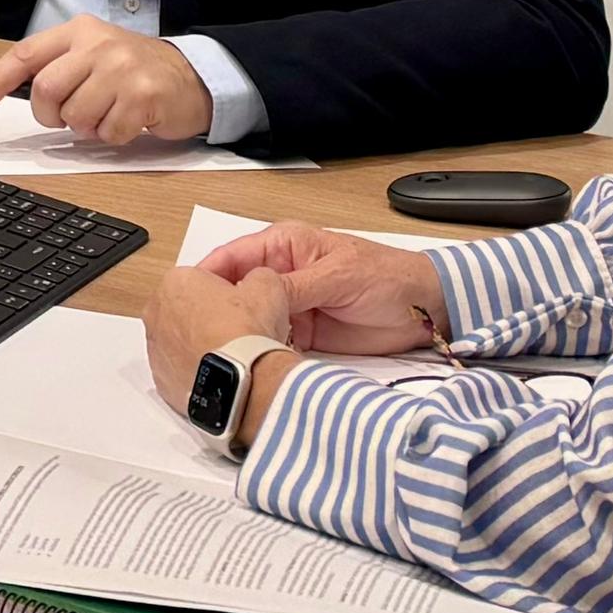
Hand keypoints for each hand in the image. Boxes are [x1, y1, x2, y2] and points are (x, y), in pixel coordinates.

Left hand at [0, 14, 212, 144]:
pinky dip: (113, 137)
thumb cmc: (135, 69)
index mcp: (79, 31)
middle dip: (50, 115)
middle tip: (67, 118)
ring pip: (75, 116)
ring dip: (86, 128)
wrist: (192, 76)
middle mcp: (98, 44)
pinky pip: (107, 133)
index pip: (26, 54)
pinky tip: (128, 121)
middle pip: (46, 90)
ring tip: (106, 114)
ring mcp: (122, 68)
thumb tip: (7, 90)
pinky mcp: (143, 95)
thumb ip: (57, 65)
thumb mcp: (94, 53)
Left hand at [142, 252, 296, 388]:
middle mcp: (157, 313)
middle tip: (244, 324)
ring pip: (184, 338)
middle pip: (190, 307)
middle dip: (214, 313)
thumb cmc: (246, 334)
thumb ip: (259, 276)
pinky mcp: (162, 379)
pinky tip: (223, 370)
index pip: (205, 277)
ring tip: (237, 350)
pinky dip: (199, 367)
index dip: (232, 285)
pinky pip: (182, 367)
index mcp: (175, 282)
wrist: (242, 382)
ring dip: (205, 341)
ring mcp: (156, 348)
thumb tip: (261, 281)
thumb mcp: (267, 287)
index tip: (248, 296)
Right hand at [198, 222, 452, 355]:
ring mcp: (289, 308)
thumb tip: (255, 297)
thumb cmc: (387, 278)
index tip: (186, 298)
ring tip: (217, 354)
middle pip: (236, 292)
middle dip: (218, 310)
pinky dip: (260, 352)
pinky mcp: (301, 336)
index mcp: (283, 247)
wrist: (426, 313)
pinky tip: (247, 366)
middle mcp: (280, 275)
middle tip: (197, 334)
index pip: (234, 257)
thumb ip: (296, 286)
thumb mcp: (339, 275)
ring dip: (239, 334)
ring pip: (251, 319)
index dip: (208, 276)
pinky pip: (271, 342)